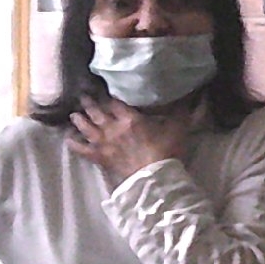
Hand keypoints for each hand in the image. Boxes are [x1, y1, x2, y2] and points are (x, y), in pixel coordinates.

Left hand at [67, 93, 193, 183]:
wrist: (154, 178)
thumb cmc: (167, 151)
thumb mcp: (178, 128)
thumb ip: (182, 111)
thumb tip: (195, 95)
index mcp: (130, 118)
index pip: (114, 101)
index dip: (106, 93)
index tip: (101, 86)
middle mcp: (112, 127)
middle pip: (96, 111)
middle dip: (89, 102)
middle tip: (83, 95)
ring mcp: (103, 143)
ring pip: (86, 127)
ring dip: (79, 119)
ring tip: (74, 113)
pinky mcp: (99, 157)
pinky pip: (81, 149)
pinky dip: (73, 143)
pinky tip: (68, 138)